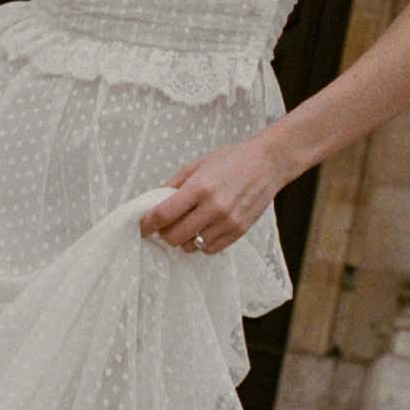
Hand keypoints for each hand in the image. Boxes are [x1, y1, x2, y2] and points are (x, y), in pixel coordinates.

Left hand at [138, 133, 290, 253]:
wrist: (268, 163)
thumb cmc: (230, 160)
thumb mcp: (197, 165)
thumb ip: (173, 185)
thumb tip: (152, 204)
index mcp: (199, 187)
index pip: (164, 214)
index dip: (147, 224)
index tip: (142, 227)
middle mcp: (213, 207)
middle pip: (174, 236)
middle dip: (164, 233)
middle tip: (165, 226)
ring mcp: (228, 222)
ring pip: (191, 246)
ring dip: (183, 239)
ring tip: (188, 224)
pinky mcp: (239, 231)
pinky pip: (209, 249)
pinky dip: (201, 243)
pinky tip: (203, 229)